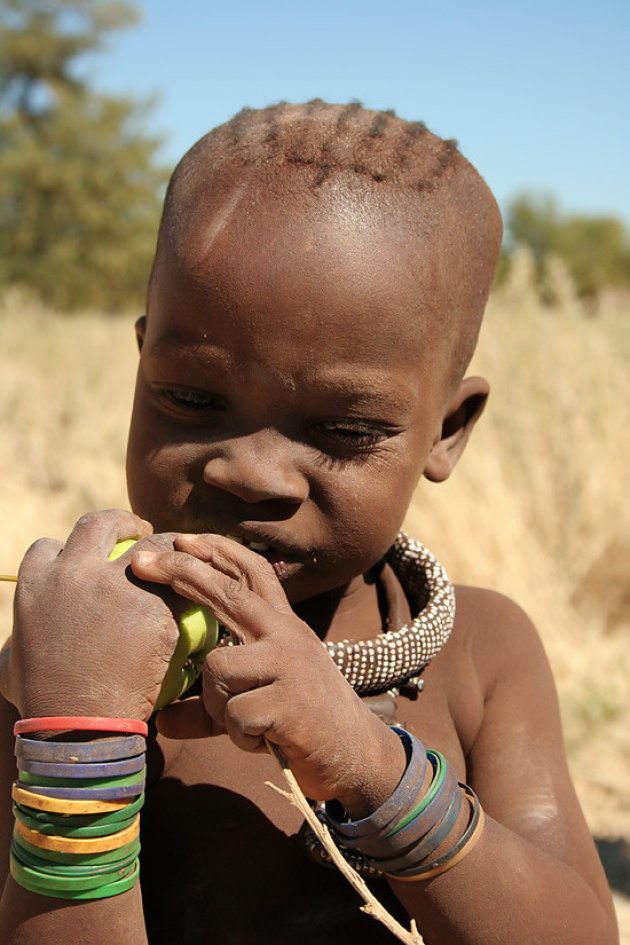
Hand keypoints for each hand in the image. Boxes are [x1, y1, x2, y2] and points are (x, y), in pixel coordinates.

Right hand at [1, 510, 185, 721]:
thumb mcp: (11, 665)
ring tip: (178, 555)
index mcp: (36, 582)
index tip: (86, 557)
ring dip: (166, 547)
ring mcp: (116, 586)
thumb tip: (20, 641)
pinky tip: (197, 591)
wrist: (80, 726)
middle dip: (122, 522)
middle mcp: (74, 572)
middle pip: (99, 524)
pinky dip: (190, 585)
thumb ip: (18, 641)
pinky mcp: (154, 606)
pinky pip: (180, 584)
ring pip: (151, 546)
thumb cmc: (42, 704)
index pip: (48, 546)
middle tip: (141, 529)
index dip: (66, 548)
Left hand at [132, 534, 405, 811]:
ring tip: (251, 726)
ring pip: (218, 671)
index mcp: (283, 627)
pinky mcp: (291, 704)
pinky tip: (267, 741)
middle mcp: (288, 636)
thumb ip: (211, 706)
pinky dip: (242, 737)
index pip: (252, 575)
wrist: (356, 756)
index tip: (182, 538)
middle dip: (182, 573)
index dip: (218, 553)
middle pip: (230, 592)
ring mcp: (291, 666)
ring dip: (221, 708)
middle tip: (140, 562)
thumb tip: (162, 720)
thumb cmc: (301, 724)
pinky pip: (234, 716)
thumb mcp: (255, 704)